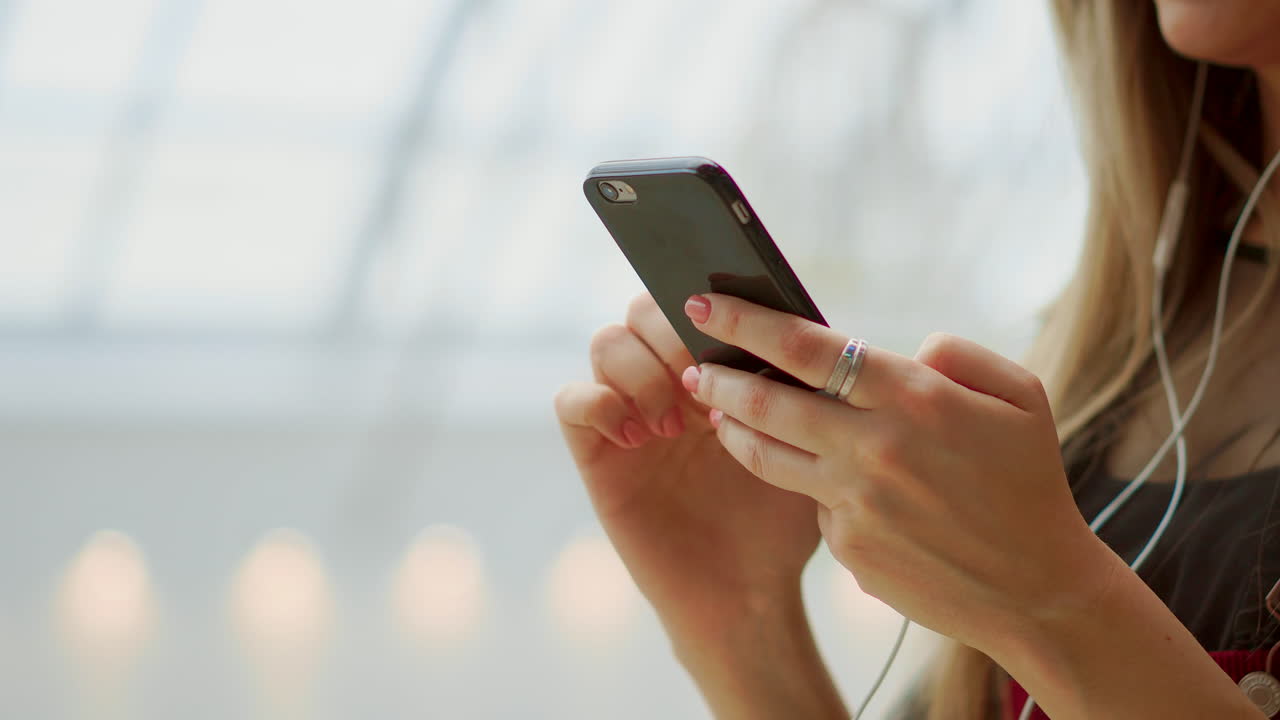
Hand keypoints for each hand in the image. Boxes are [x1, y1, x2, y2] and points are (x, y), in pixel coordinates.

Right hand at [553, 293, 822, 650]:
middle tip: (700, 380)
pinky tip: (638, 438)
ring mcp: (628, 414)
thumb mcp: (802, 441)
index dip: (703, 301)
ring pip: (606, 342)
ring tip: (675, 424)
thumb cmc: (779, 519)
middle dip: (670, 330)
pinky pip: (570, 400)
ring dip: (640, 370)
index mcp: (716, 369)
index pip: (690, 298)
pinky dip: (598, 403)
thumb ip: (793, 382)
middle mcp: (667, 382)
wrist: (747, 592)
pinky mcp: (597, 453)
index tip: (726, 331)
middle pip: (642, 308)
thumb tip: (802, 321)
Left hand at [679, 292, 1113, 655]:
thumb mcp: (1020, 397)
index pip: (806, 348)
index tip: (703, 301)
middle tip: (693, 364)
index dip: (746, 320)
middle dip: (717, 376)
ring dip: (734, 429)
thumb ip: (956, 356)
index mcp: (914, 399)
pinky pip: (812, 503)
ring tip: (718, 411)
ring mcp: (855, 503)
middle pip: (766, 403)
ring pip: (767, 456)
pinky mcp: (847, 547)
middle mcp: (874, 449)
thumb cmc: (1027, 482)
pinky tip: (823, 479)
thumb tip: (900, 349)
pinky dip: (811, 485)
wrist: (1036, 589)